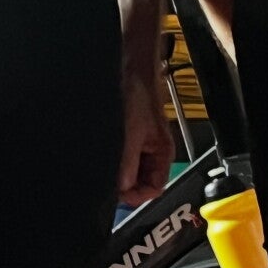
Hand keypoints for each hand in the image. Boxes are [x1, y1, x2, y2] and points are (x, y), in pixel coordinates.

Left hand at [116, 67, 176, 205]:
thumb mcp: (132, 132)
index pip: (155, 188)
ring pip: (131, 171)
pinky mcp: (130, 139)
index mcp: (163, 153)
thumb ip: (128, 161)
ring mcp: (142, 146)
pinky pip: (123, 159)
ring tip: (104, 171)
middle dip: (126, 186)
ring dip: (119, 174)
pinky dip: (114, 162)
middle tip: (107, 186)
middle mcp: (154, 153)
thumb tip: (121, 188)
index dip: (138, 195)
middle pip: (142, 182)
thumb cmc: (139, 95)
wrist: (131, 71)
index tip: (119, 196)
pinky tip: (103, 159)